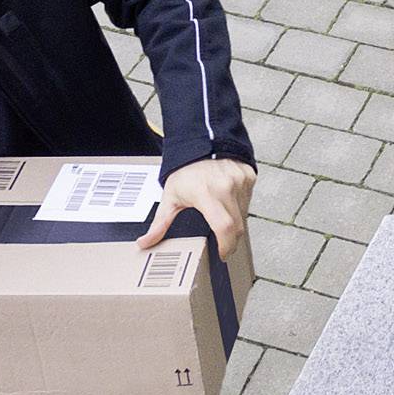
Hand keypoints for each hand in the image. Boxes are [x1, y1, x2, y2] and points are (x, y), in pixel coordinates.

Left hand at [137, 157, 256, 256]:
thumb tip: (144, 243)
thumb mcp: (171, 196)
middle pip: (237, 226)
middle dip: (231, 240)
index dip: (226, 245)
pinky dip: (240, 206)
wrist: (202, 140)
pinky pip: (248, 200)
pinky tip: (228, 200)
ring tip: (220, 215)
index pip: (224, 227)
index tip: (222, 254)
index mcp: (206, 194)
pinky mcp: (248, 177)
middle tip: (223, 244)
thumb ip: (160, 223)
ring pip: (244, 214)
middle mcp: (226, 187)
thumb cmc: (185, 169)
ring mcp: (240, 181)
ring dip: (235, 221)